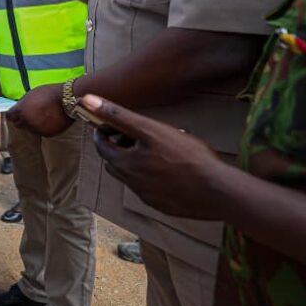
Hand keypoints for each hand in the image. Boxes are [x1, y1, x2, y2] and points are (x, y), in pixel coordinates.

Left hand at [6, 83, 72, 135]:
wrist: (67, 99)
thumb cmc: (49, 93)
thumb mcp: (31, 94)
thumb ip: (23, 103)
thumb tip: (18, 108)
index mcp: (21, 110)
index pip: (10, 117)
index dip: (13, 115)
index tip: (16, 114)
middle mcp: (26, 121)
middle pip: (18, 124)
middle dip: (22, 120)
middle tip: (30, 115)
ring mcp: (36, 129)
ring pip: (30, 129)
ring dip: (33, 124)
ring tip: (42, 116)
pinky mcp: (46, 134)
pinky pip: (41, 132)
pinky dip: (43, 128)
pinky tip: (49, 120)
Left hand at [85, 94, 230, 219]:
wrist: (218, 191)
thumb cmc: (186, 157)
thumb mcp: (150, 129)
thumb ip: (117, 115)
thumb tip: (87, 100)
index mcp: (125, 164)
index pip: (102, 146)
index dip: (103, 132)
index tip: (110, 124)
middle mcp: (132, 183)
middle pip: (114, 163)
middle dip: (118, 148)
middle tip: (133, 136)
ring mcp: (148, 197)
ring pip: (131, 177)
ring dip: (134, 163)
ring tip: (154, 150)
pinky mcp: (163, 205)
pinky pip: (149, 190)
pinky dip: (150, 178)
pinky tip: (169, 170)